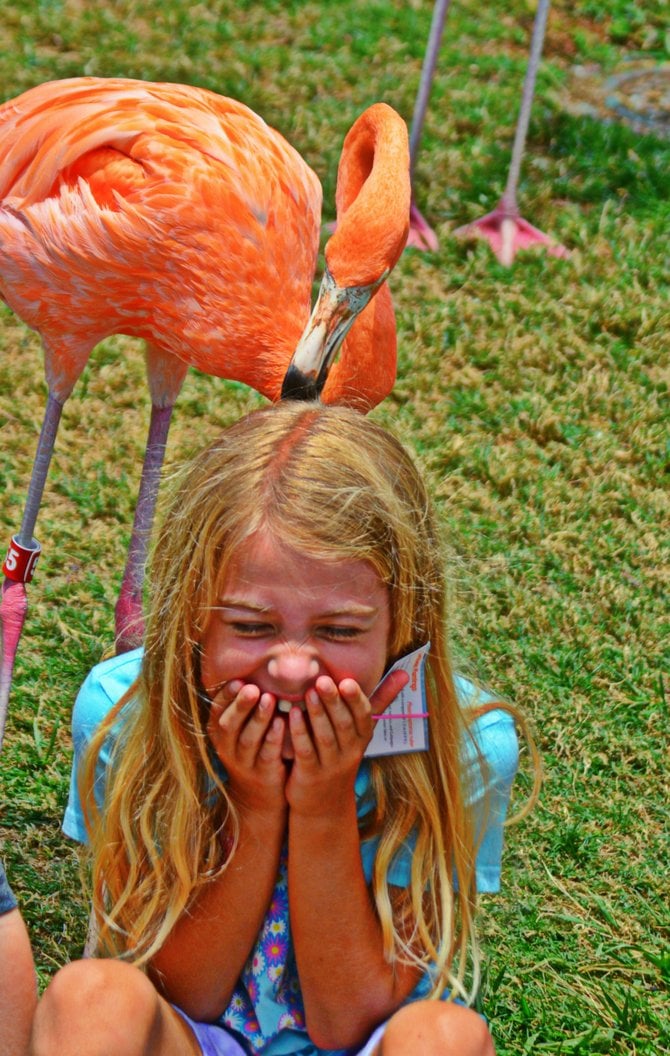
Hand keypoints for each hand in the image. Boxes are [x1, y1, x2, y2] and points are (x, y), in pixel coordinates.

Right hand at [207, 681, 287, 819]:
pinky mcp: (262, 774)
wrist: (258, 796)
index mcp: (220, 732)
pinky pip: (266, 755)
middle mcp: (227, 747)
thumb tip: (258, 667)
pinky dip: (273, 739)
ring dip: (258, 719)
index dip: (226, 696)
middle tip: (252, 688)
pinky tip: (283, 725)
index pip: (217, 711)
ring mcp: (243, 762)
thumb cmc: (254, 749)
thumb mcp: (243, 729)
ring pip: (247, 740)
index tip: (238, 681)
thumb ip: (246, 704)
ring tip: (270, 700)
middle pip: (229, 725)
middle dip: (241, 705)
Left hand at [285, 668, 407, 816]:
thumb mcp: (361, 731)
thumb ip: (380, 700)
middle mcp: (350, 752)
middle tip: (322, 681)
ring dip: (317, 714)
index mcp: (362, 738)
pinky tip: (292, 715)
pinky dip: (299, 732)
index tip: (347, 681)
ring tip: (308, 693)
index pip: (364, 717)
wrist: (324, 804)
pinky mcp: (310, 775)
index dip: (356, 700)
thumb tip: (404, 673)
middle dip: (334, 702)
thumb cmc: (342, 754)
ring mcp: (330, 765)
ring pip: (325, 737)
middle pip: (344, 725)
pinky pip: (306, 751)